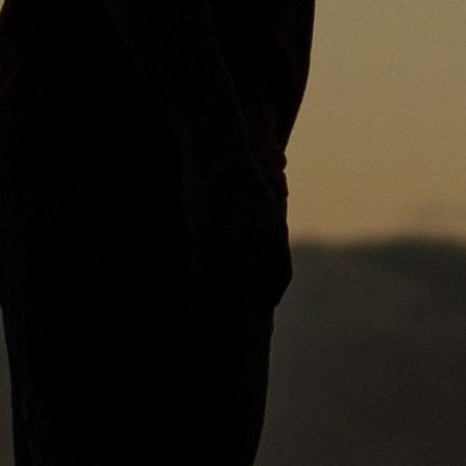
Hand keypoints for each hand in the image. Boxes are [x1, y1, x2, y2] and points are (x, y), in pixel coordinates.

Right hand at [179, 148, 292, 308]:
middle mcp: (258, 241)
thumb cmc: (240, 173)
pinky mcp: (206, 236)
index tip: (262, 304)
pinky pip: (200, 272)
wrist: (218, 152)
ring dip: (214, 298)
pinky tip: (185, 284)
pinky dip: (193, 282)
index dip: (271, 294)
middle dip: (242, 304)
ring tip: (204, 304)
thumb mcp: (265, 202)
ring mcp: (232, 240)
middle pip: (253, 287)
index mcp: (276, 232)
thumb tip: (267, 251)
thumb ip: (268, 229)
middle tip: (231, 313)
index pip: (280, 275)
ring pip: (225, 285)